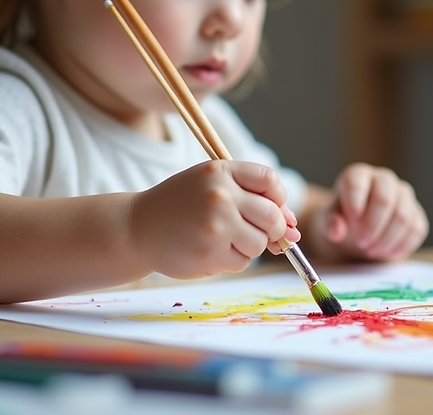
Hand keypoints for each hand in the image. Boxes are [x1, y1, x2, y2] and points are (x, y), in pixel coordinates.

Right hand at [129, 161, 299, 277]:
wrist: (137, 227)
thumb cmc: (181, 205)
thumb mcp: (213, 186)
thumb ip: (254, 199)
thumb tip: (295, 229)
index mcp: (221, 170)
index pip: (271, 181)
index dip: (278, 199)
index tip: (269, 207)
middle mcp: (220, 195)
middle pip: (273, 217)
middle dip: (271, 229)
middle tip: (249, 229)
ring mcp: (215, 225)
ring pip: (260, 243)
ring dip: (249, 246)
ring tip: (222, 238)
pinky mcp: (209, 253)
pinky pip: (242, 261)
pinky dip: (232, 259)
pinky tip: (209, 250)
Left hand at [317, 163, 427, 260]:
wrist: (359, 230)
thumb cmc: (343, 219)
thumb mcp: (330, 221)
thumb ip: (331, 224)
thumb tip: (337, 232)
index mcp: (358, 174)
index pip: (357, 183)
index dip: (354, 205)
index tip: (351, 225)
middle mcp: (384, 178)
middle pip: (384, 199)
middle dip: (372, 226)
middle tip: (361, 243)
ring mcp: (404, 194)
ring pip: (403, 216)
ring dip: (386, 239)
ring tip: (371, 251)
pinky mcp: (416, 213)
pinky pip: (416, 229)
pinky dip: (401, 245)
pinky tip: (386, 252)